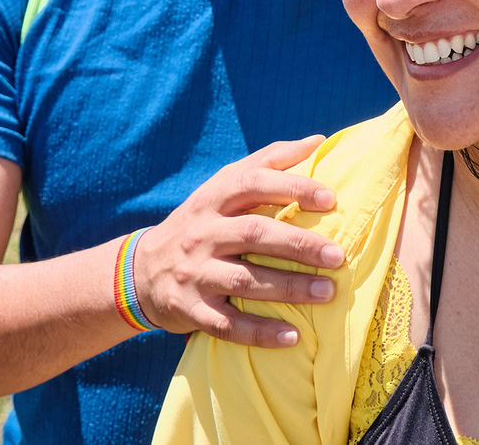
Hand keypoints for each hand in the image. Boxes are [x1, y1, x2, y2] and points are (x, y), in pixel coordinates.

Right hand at [133, 135, 344, 347]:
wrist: (140, 271)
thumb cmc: (200, 223)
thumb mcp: (222, 187)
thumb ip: (268, 161)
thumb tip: (317, 141)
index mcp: (212, 199)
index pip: (252, 184)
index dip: (291, 187)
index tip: (330, 198)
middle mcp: (202, 234)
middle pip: (253, 234)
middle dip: (298, 244)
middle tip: (338, 255)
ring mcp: (194, 274)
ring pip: (243, 281)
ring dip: (288, 288)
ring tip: (328, 292)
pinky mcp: (191, 310)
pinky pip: (228, 324)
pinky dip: (260, 332)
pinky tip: (292, 337)